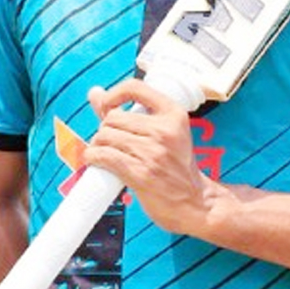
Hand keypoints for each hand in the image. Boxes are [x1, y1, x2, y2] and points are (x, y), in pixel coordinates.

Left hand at [84, 78, 211, 234]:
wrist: (196, 201)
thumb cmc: (177, 166)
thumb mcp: (165, 132)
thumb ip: (130, 113)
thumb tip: (94, 93)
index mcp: (173, 113)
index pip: (135, 87)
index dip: (114, 94)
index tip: (106, 104)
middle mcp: (164, 129)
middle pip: (114, 117)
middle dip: (105, 130)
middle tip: (111, 142)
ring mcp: (153, 152)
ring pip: (106, 136)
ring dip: (98, 145)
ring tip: (105, 153)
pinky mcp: (142, 173)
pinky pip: (105, 157)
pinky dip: (94, 157)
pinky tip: (97, 161)